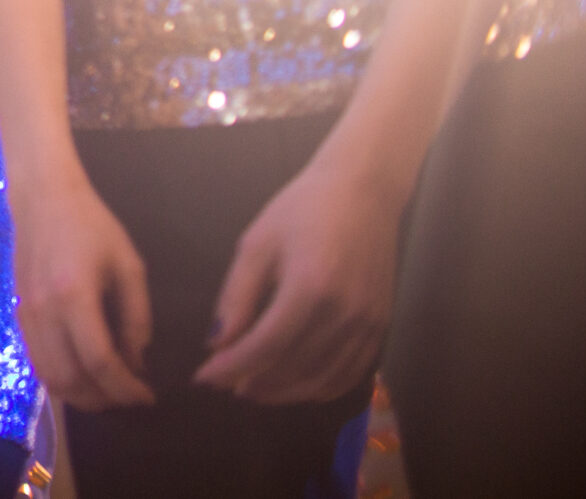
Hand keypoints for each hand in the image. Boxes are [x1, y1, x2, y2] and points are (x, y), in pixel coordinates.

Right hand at [10, 173, 156, 408]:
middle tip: (129, 397)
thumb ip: (136, 317)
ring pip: (49, 378)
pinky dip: (61, 380)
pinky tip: (83, 374)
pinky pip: (37, 363)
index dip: (125, 387)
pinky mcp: (19, 314)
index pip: (99, 361)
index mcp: (74, 295)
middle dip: (104, 400)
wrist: (42, 198)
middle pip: (70, 380)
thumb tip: (137, 361)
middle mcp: (44, 312)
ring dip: (81, 396)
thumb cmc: (91, 225)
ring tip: (108, 392)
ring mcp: (26, 315)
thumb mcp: (128, 265)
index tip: (147, 395)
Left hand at [191, 159, 399, 403]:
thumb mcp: (256, 244)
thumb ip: (236, 297)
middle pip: (294, 369)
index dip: (231, 368)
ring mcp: (369, 324)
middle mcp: (345, 313)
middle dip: (254, 384)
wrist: (363, 192)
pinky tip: (295, 385)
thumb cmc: (301, 209)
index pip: (265, 346)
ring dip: (285, 392)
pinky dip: (320, 388)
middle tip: (225, 385)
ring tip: (253, 388)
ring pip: (323, 380)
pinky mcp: (382, 327)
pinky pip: (351, 374)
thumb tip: (216, 345)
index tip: (203, 378)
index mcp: (310, 287)